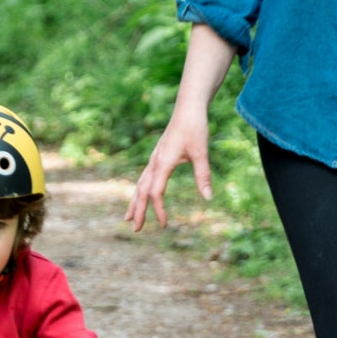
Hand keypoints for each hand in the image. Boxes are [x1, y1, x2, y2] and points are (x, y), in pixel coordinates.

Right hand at [125, 105, 212, 230]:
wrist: (188, 108)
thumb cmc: (195, 128)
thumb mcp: (201, 153)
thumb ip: (203, 175)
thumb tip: (207, 198)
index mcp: (163, 163)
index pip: (156, 193)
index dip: (158, 210)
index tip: (163, 224)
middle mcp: (155, 162)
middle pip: (141, 191)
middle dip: (138, 211)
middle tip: (135, 229)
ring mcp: (154, 158)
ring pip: (140, 184)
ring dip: (135, 201)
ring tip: (129, 217)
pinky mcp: (158, 156)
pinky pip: (144, 177)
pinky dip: (140, 190)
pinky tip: (142, 195)